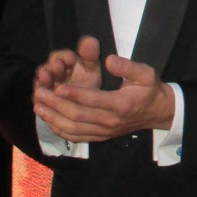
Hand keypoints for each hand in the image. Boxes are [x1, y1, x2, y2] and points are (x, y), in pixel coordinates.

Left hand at [32, 35, 174, 141]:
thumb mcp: (146, 73)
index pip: (93, 100)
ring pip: (74, 128)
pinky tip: (48, 120)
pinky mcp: (100, 137)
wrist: (158, 112)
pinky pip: (76, 137)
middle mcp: (111, 121)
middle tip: (40, 93)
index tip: (58, 86)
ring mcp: (104, 131)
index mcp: (121, 104)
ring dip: (54, 118)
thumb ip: (128, 66)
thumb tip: (109, 60)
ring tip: (38, 106)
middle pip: (78, 116)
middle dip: (56, 105)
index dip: (74, 94)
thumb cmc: (149, 89)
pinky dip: (60, 130)